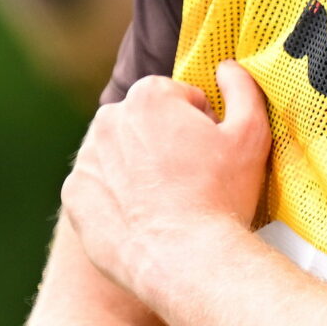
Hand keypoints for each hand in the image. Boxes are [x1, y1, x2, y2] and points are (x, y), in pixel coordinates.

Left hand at [63, 63, 272, 300]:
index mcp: (150, 96)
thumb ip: (242, 88)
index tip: (209, 151)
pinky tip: (144, 215)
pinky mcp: (74, 195)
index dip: (200, 123)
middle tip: (191, 176)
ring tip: (168, 199)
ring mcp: (87, 158)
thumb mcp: (251, 134)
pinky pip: (98, 186)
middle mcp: (110, 120)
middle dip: (165, 140)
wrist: (183, 258)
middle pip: (144, 121)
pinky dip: (117, 196)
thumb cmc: (220, 195)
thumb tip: (227, 67)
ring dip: (139, 166)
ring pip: (119, 153)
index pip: (178, 97)